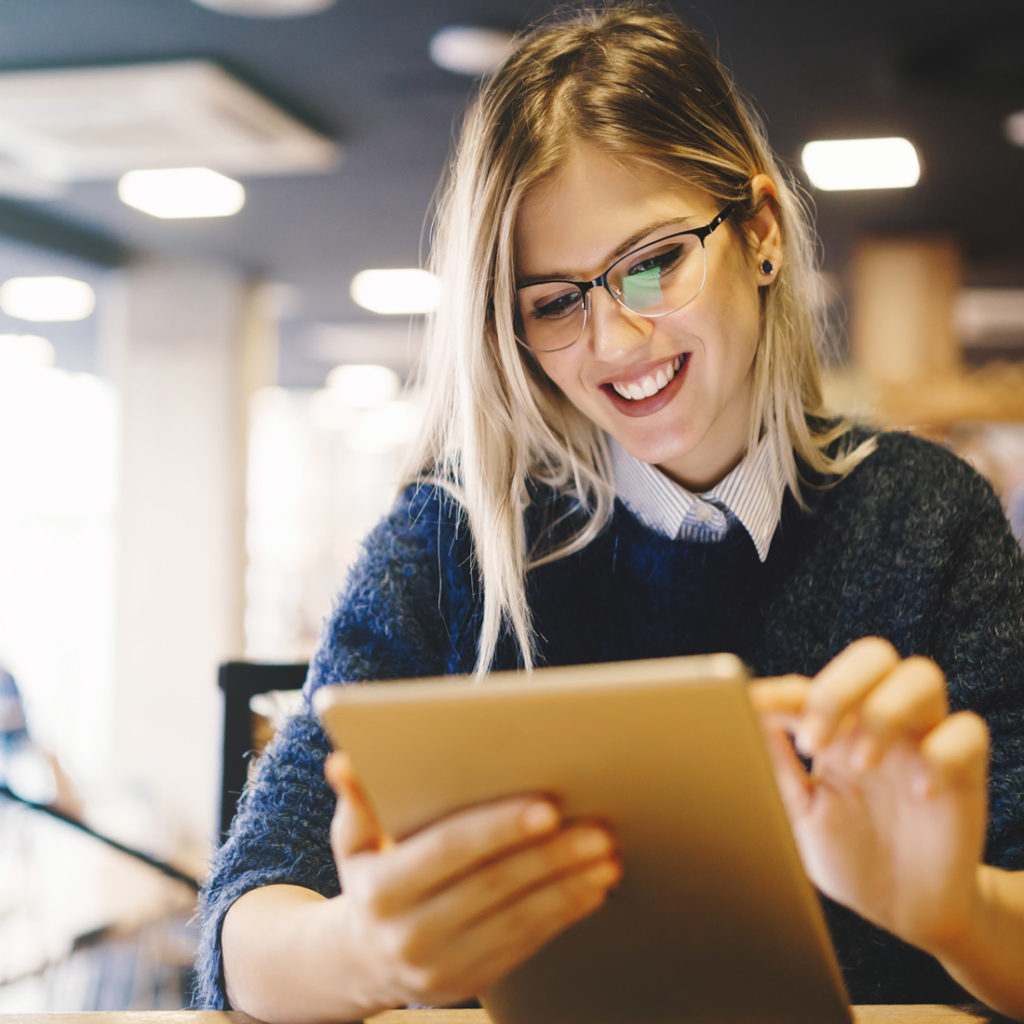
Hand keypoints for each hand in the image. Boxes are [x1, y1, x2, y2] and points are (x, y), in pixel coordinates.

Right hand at [322, 752, 620, 1010]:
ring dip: (570, 885)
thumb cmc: (369, 881)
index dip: (499, 828)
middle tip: (597, 827)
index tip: (547, 807)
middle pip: (494, 885)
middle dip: (551, 855)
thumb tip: (344, 762)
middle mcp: (410, 934)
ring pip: (520, 919)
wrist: (362, 961)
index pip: (449, 851)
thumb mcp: (352, 841)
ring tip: (606, 854)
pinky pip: (529, 944)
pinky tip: (593, 887)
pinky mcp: (474, 982)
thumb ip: (358, 800)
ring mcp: (443, 966)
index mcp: (381, 890)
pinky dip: (566, 913)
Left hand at [749, 637, 989, 954]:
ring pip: (921, 677)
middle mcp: (879, 721)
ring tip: (861, 765)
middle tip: (813, 742)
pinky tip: (921, 792)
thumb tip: (741, 717)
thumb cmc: (845, 853)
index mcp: (834, 726)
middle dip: (839, 688)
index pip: (809, 687)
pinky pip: (967, 732)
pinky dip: (942, 754)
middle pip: (871, 657)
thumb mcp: (799, 813)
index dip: (781, 693)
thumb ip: (774, 766)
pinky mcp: (965, 771)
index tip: (754, 709)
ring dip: (885, 712)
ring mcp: (923, 740)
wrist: (902, 910)